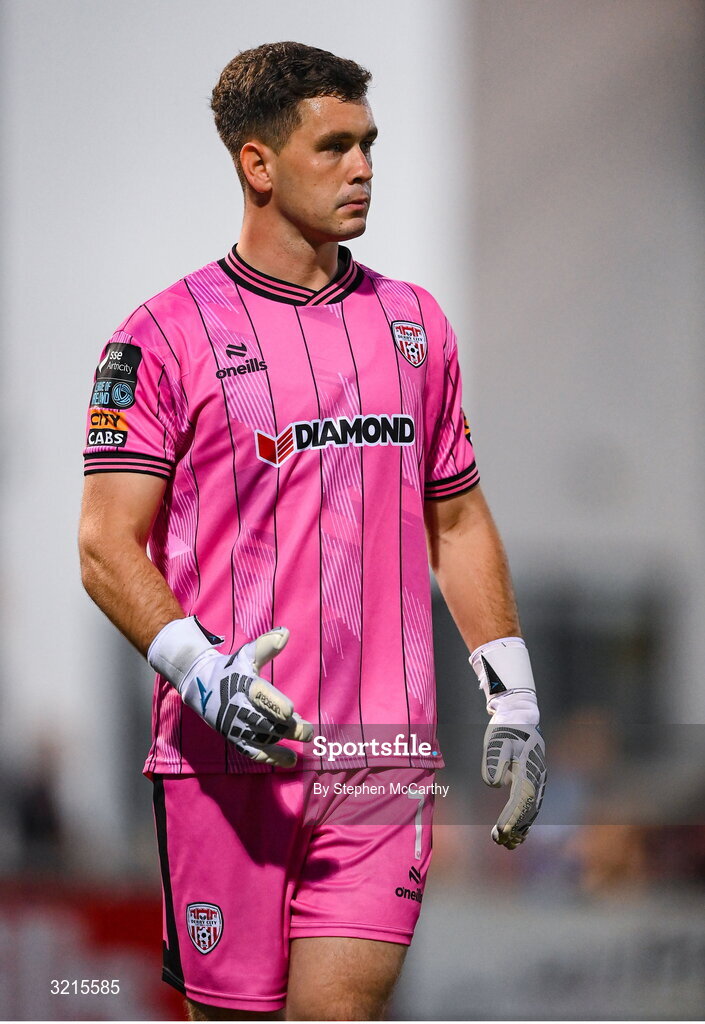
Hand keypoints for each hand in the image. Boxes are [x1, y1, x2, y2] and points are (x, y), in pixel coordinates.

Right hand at [148, 617, 311, 766]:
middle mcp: (237, 707)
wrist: (200, 686)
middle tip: (308, 729)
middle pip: (264, 721)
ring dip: (284, 739)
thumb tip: (286, 633)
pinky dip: (271, 757)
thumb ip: (266, 646)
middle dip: (287, 727)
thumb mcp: (246, 655)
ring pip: (262, 738)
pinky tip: (291, 759)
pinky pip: (252, 752)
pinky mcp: (234, 738)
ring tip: (306, 736)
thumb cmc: (230, 669)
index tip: (291, 710)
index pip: (258, 694)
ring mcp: (235, 725)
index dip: (274, 703)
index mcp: (241, 684)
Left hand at [482, 693, 546, 848]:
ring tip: (506, 844)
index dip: (512, 817)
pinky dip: (524, 821)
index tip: (501, 831)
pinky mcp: (533, 782)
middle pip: (528, 808)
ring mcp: (538, 781)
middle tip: (499, 841)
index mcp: (529, 768)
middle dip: (514, 826)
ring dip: (520, 828)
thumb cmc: (506, 729)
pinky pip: (530, 806)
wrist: (520, 717)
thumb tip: (496, 784)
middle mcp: (537, 777)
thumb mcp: (497, 740)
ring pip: (531, 810)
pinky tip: (517, 835)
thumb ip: (495, 760)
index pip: (521, 798)